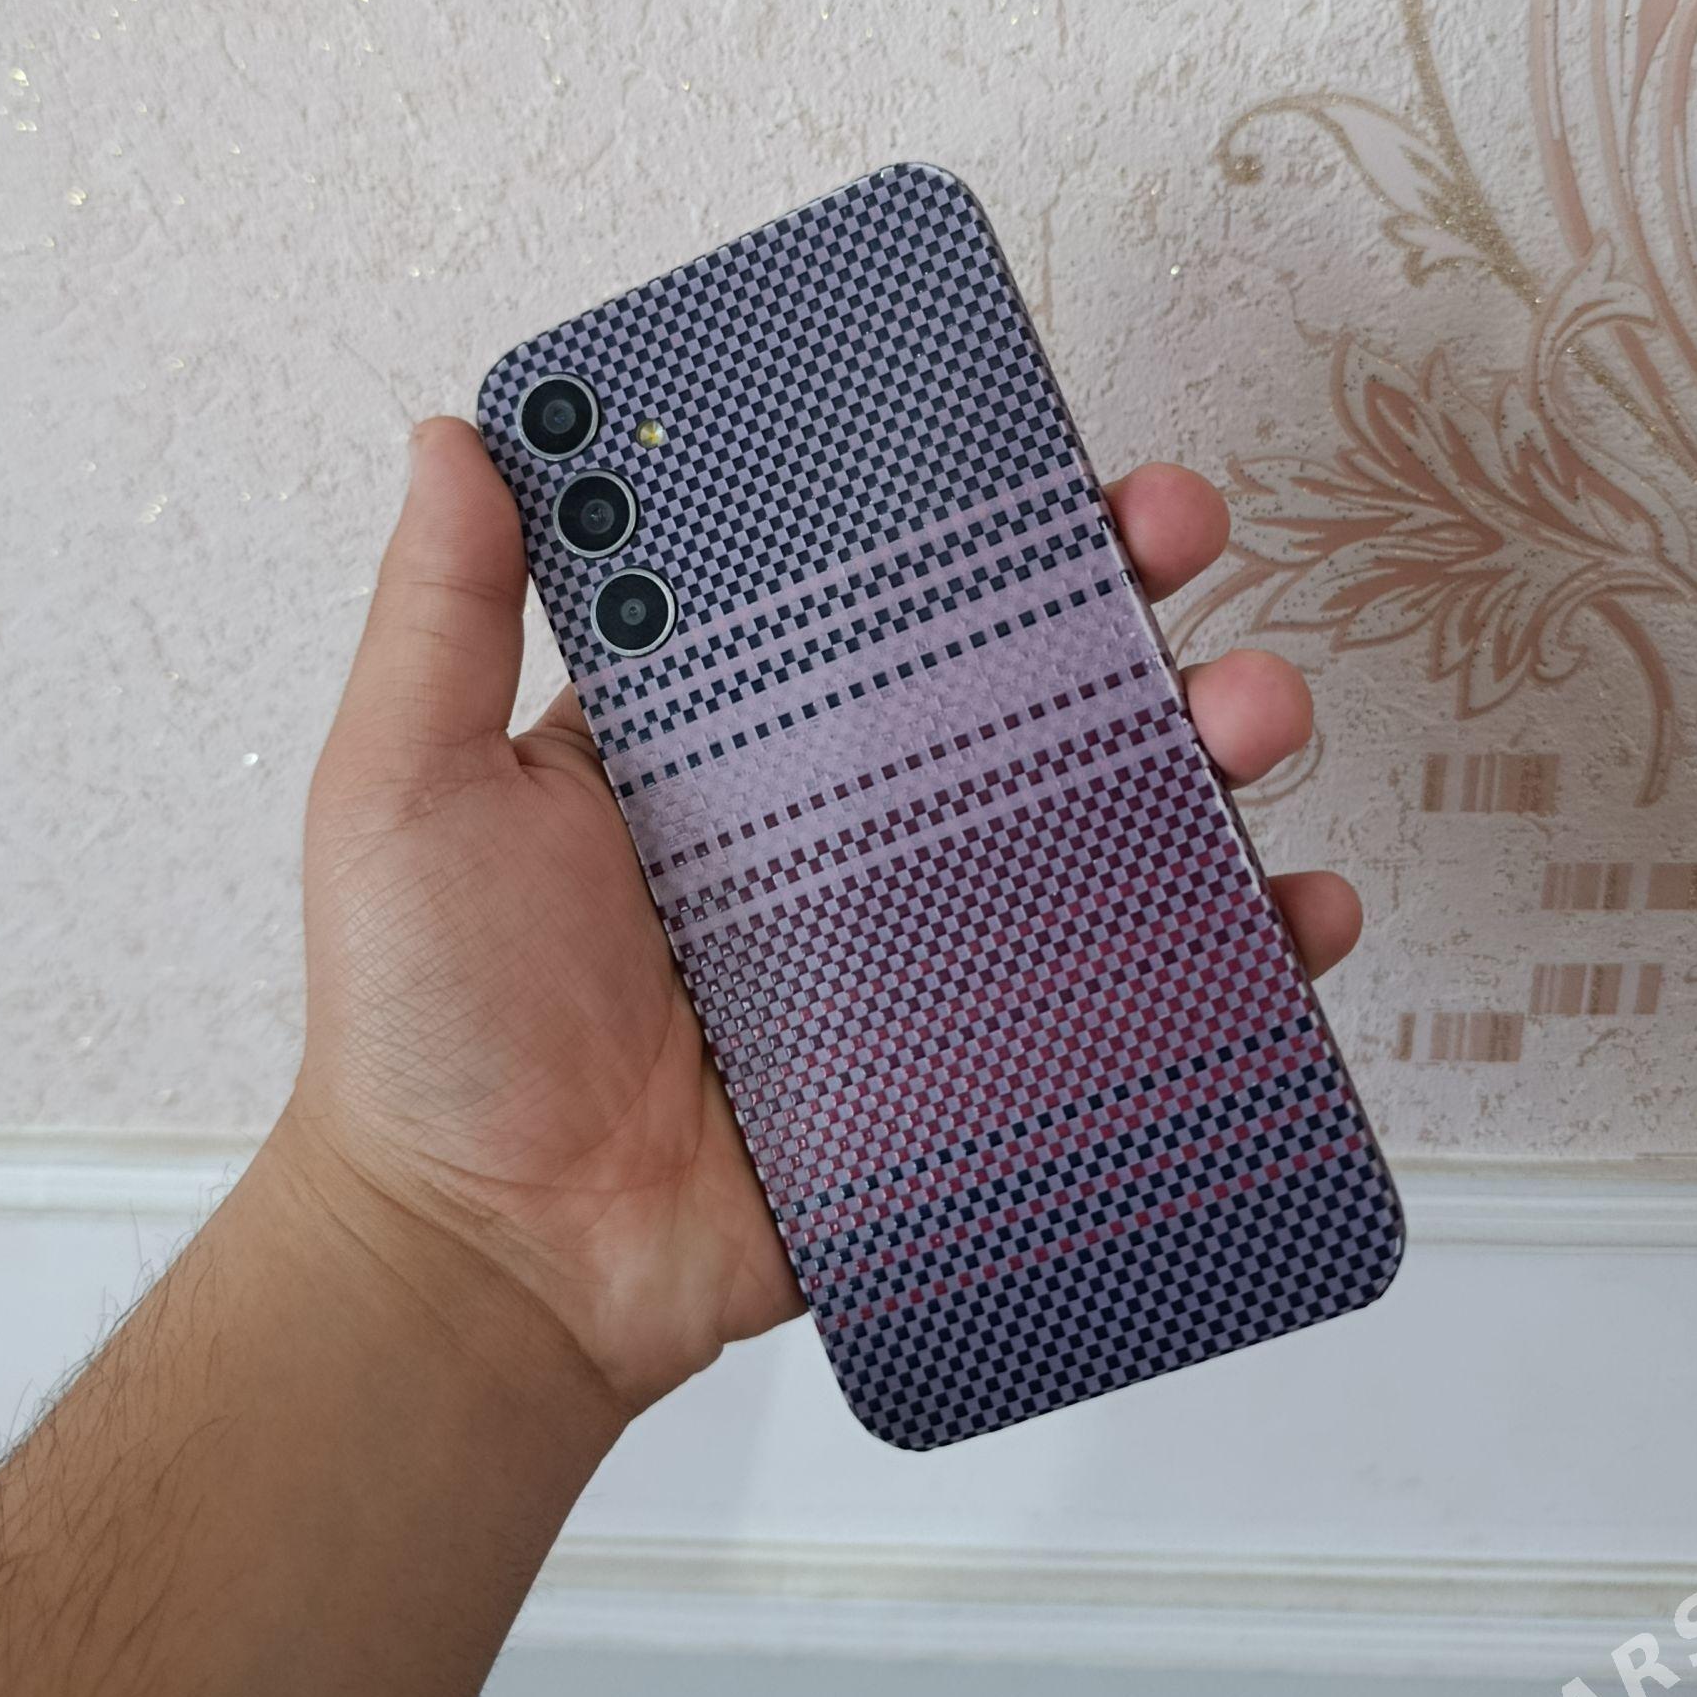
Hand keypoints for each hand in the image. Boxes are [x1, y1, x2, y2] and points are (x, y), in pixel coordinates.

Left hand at [290, 421, 1361, 1421]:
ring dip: (1207, 747)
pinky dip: (1229, 955)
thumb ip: (443, 613)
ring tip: (1256, 715)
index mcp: (725, 740)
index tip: (1043, 447)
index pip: (870, 592)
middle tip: (1185, 539)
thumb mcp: (405, 786)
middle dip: (1125, 595)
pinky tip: (1291, 915)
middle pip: (1015, 683)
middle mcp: (838, 822)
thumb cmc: (426, 1027)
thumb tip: (460, 430)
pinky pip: (1119, 995)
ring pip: (1098, 819)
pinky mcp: (966, 1060)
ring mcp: (915, 942)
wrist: (493, 1266)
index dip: (965, 512)